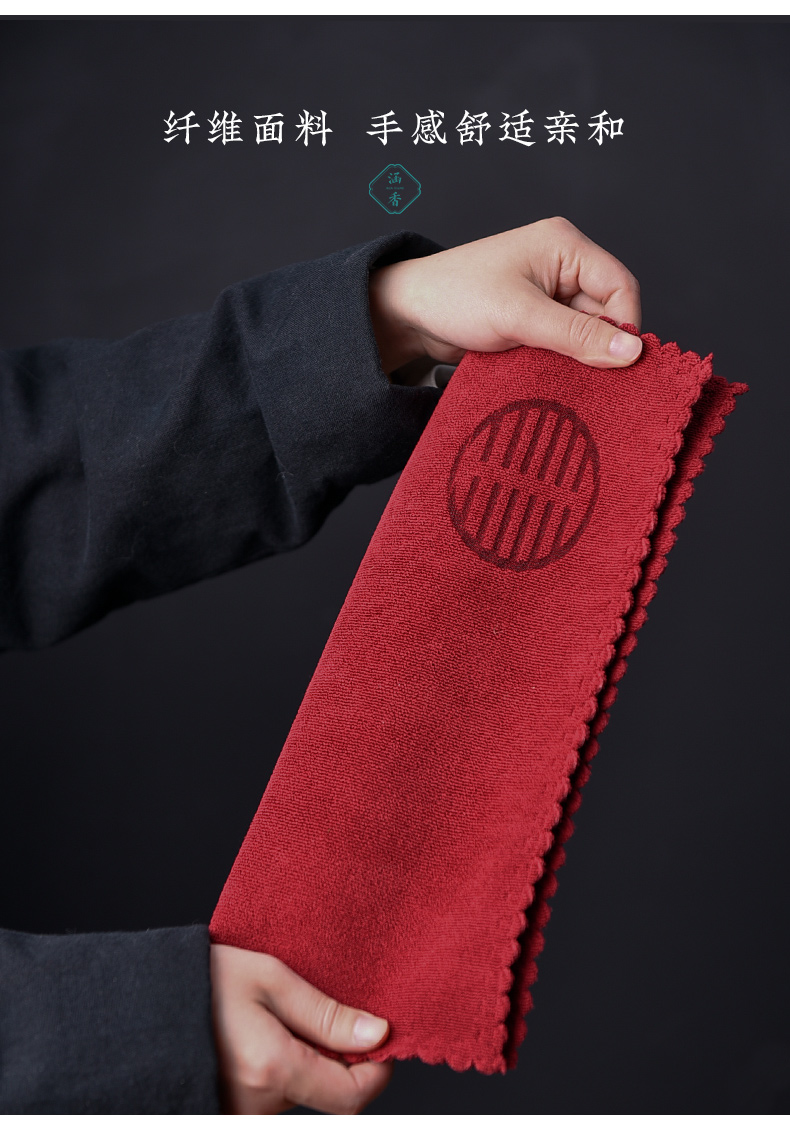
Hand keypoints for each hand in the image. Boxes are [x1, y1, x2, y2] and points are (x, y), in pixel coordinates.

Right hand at [210, 943, 392, 1113]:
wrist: (141, 1005)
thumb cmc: (202, 983)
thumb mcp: (270, 979)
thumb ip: (325, 1014)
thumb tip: (378, 1035)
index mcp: (274, 1070)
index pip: (353, 1097)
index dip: (377, 1068)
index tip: (380, 1035)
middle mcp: (259, 1107)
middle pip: (327, 1093)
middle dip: (334, 1055)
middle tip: (314, 1009)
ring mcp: (242, 1114)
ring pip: (300, 1093)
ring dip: (304, 1060)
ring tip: (277, 1017)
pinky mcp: (230, 1111)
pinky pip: (274, 1097)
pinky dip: (280, 1068)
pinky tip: (259, 1036)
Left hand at [369, 216, 642, 374]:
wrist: (408, 314)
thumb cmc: (455, 298)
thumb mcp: (520, 317)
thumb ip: (577, 335)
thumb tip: (631, 351)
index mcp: (565, 245)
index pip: (621, 286)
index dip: (623, 326)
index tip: (615, 365)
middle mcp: (562, 265)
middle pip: (606, 311)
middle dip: (596, 345)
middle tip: (582, 376)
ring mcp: (548, 293)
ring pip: (585, 332)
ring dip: (575, 357)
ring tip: (554, 372)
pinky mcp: (534, 318)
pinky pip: (563, 342)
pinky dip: (559, 360)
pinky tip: (546, 372)